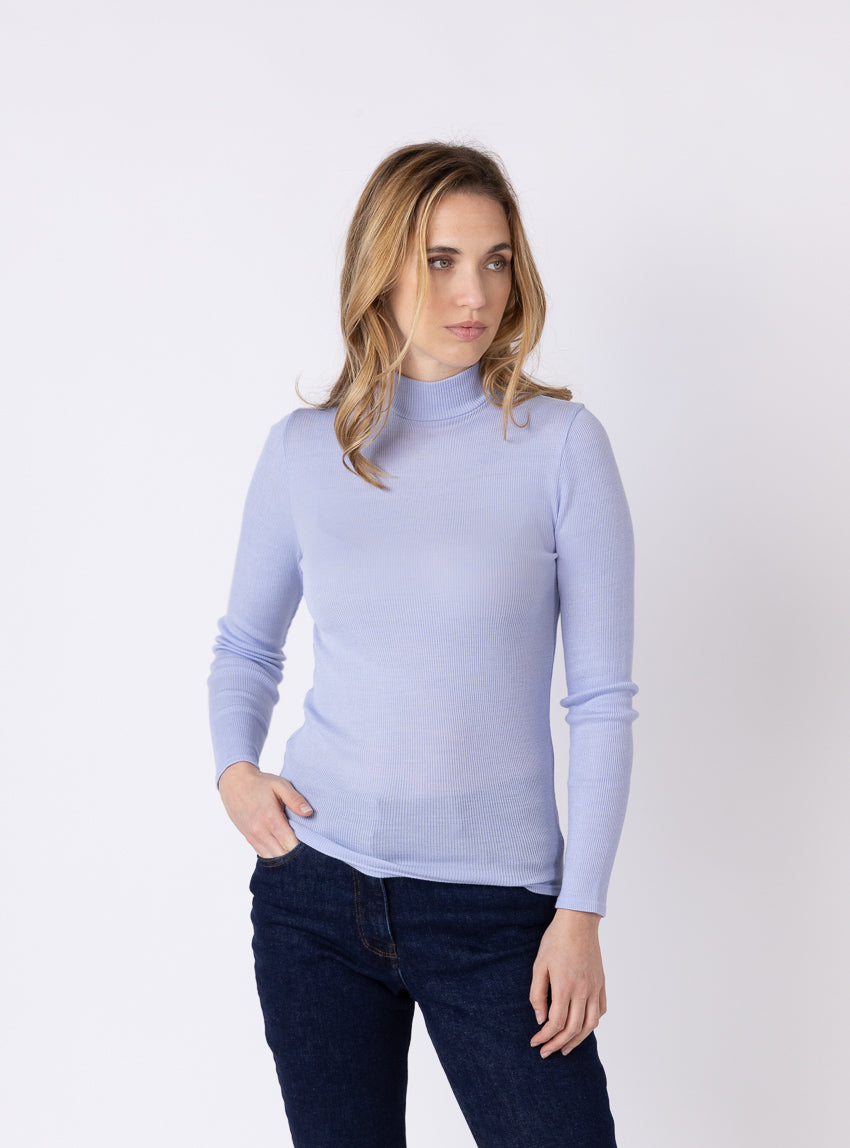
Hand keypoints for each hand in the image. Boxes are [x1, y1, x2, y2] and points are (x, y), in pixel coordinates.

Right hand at [218, 760, 313, 857]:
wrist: (234, 783)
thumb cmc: (260, 783)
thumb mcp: (280, 785)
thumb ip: (295, 799)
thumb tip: (309, 812)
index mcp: (271, 817)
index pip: (290, 843)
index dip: (302, 846)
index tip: (311, 843)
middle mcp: (260, 830)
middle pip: (282, 854)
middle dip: (295, 853)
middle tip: (306, 847)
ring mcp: (252, 836)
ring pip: (272, 857)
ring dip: (284, 855)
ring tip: (295, 849)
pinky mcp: (248, 838)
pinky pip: (263, 854)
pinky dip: (274, 854)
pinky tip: (282, 848)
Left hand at [528, 909, 606, 1056]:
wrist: (578, 921)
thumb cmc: (555, 941)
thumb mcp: (539, 965)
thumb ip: (538, 994)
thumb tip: (540, 1019)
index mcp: (565, 986)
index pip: (556, 1022)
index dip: (545, 1037)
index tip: (535, 1042)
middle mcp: (583, 990)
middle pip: (573, 1029)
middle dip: (558, 1044)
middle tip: (546, 1052)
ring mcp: (595, 988)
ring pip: (590, 1024)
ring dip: (578, 1040)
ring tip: (565, 1048)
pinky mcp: (602, 983)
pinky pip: (601, 1010)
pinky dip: (592, 1023)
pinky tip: (582, 1027)